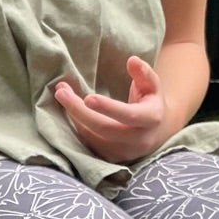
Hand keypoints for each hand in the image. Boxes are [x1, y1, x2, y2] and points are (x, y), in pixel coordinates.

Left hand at [54, 56, 168, 161]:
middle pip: (104, 128)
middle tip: (61, 92)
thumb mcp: (152, 85)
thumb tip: (132, 60)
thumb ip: (143, 73)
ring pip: (93, 137)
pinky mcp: (111, 158)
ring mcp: (124, 152)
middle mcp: (138, 140)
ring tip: (62, 94)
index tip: (88, 98)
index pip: (129, 115)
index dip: (108, 108)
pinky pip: (89, 143)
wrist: (157, 132)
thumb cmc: (150, 102)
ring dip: (74, 116)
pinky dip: (77, 126)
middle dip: (79, 111)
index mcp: (151, 119)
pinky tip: (69, 110)